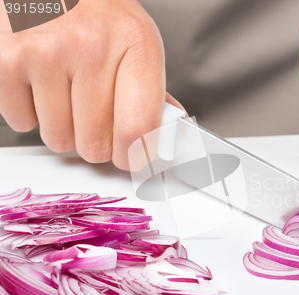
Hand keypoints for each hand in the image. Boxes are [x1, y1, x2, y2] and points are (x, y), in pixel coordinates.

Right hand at [0, 0, 180, 169]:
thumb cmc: (99, 16)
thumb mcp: (138, 43)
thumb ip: (153, 94)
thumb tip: (167, 136)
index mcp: (136, 45)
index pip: (138, 129)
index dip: (133, 156)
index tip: (129, 157)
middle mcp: (92, 47)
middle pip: (96, 145)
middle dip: (96, 140)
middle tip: (94, 113)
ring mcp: (46, 53)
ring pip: (59, 139)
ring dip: (63, 127)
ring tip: (66, 91)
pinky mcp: (8, 60)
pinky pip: (22, 122)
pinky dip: (30, 112)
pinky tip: (41, 84)